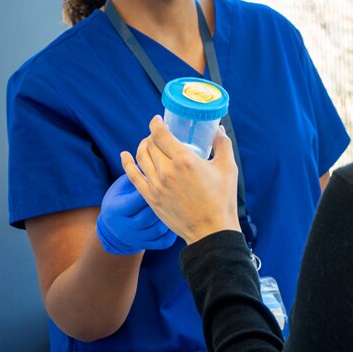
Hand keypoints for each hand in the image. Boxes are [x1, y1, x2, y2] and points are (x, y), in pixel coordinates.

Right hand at [96, 173, 176, 254]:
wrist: (115, 230)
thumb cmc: (121, 199)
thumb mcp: (122, 187)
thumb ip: (136, 175)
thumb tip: (153, 157)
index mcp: (117, 209)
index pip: (137, 198)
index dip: (153, 185)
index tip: (166, 173)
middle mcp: (126, 226)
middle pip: (150, 213)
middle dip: (165, 198)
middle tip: (179, 184)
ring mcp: (138, 238)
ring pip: (159, 227)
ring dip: (172, 213)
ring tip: (183, 198)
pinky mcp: (149, 245)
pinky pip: (165, 240)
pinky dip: (174, 229)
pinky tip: (181, 216)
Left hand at [122, 116, 240, 244]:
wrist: (211, 231)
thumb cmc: (222, 199)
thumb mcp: (228, 167)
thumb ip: (223, 144)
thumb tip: (219, 129)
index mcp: (184, 160)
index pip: (161, 134)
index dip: (156, 124)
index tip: (158, 120)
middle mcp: (167, 171)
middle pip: (150, 144)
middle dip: (152, 135)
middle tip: (159, 134)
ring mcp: (157, 186)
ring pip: (141, 158)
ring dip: (142, 146)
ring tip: (147, 143)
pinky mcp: (152, 199)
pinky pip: (133, 177)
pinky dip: (127, 164)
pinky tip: (124, 156)